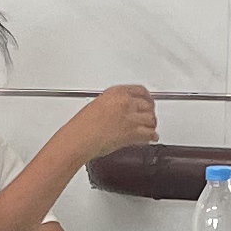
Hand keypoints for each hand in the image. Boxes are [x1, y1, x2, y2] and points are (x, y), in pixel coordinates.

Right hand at [44, 85, 160, 169]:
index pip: (141, 91)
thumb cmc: (82, 126)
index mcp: (116, 92)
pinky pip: (150, 134)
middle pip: (148, 105)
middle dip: (149, 112)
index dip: (147, 98)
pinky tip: (151, 137)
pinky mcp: (133, 132)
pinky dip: (152, 136)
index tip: (148, 102)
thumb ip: (113, 104)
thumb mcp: (97, 105)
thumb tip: (121, 111)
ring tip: (150, 128)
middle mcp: (125, 102)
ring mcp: (131, 117)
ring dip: (151, 124)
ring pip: (151, 119)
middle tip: (149, 116)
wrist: (79, 139)